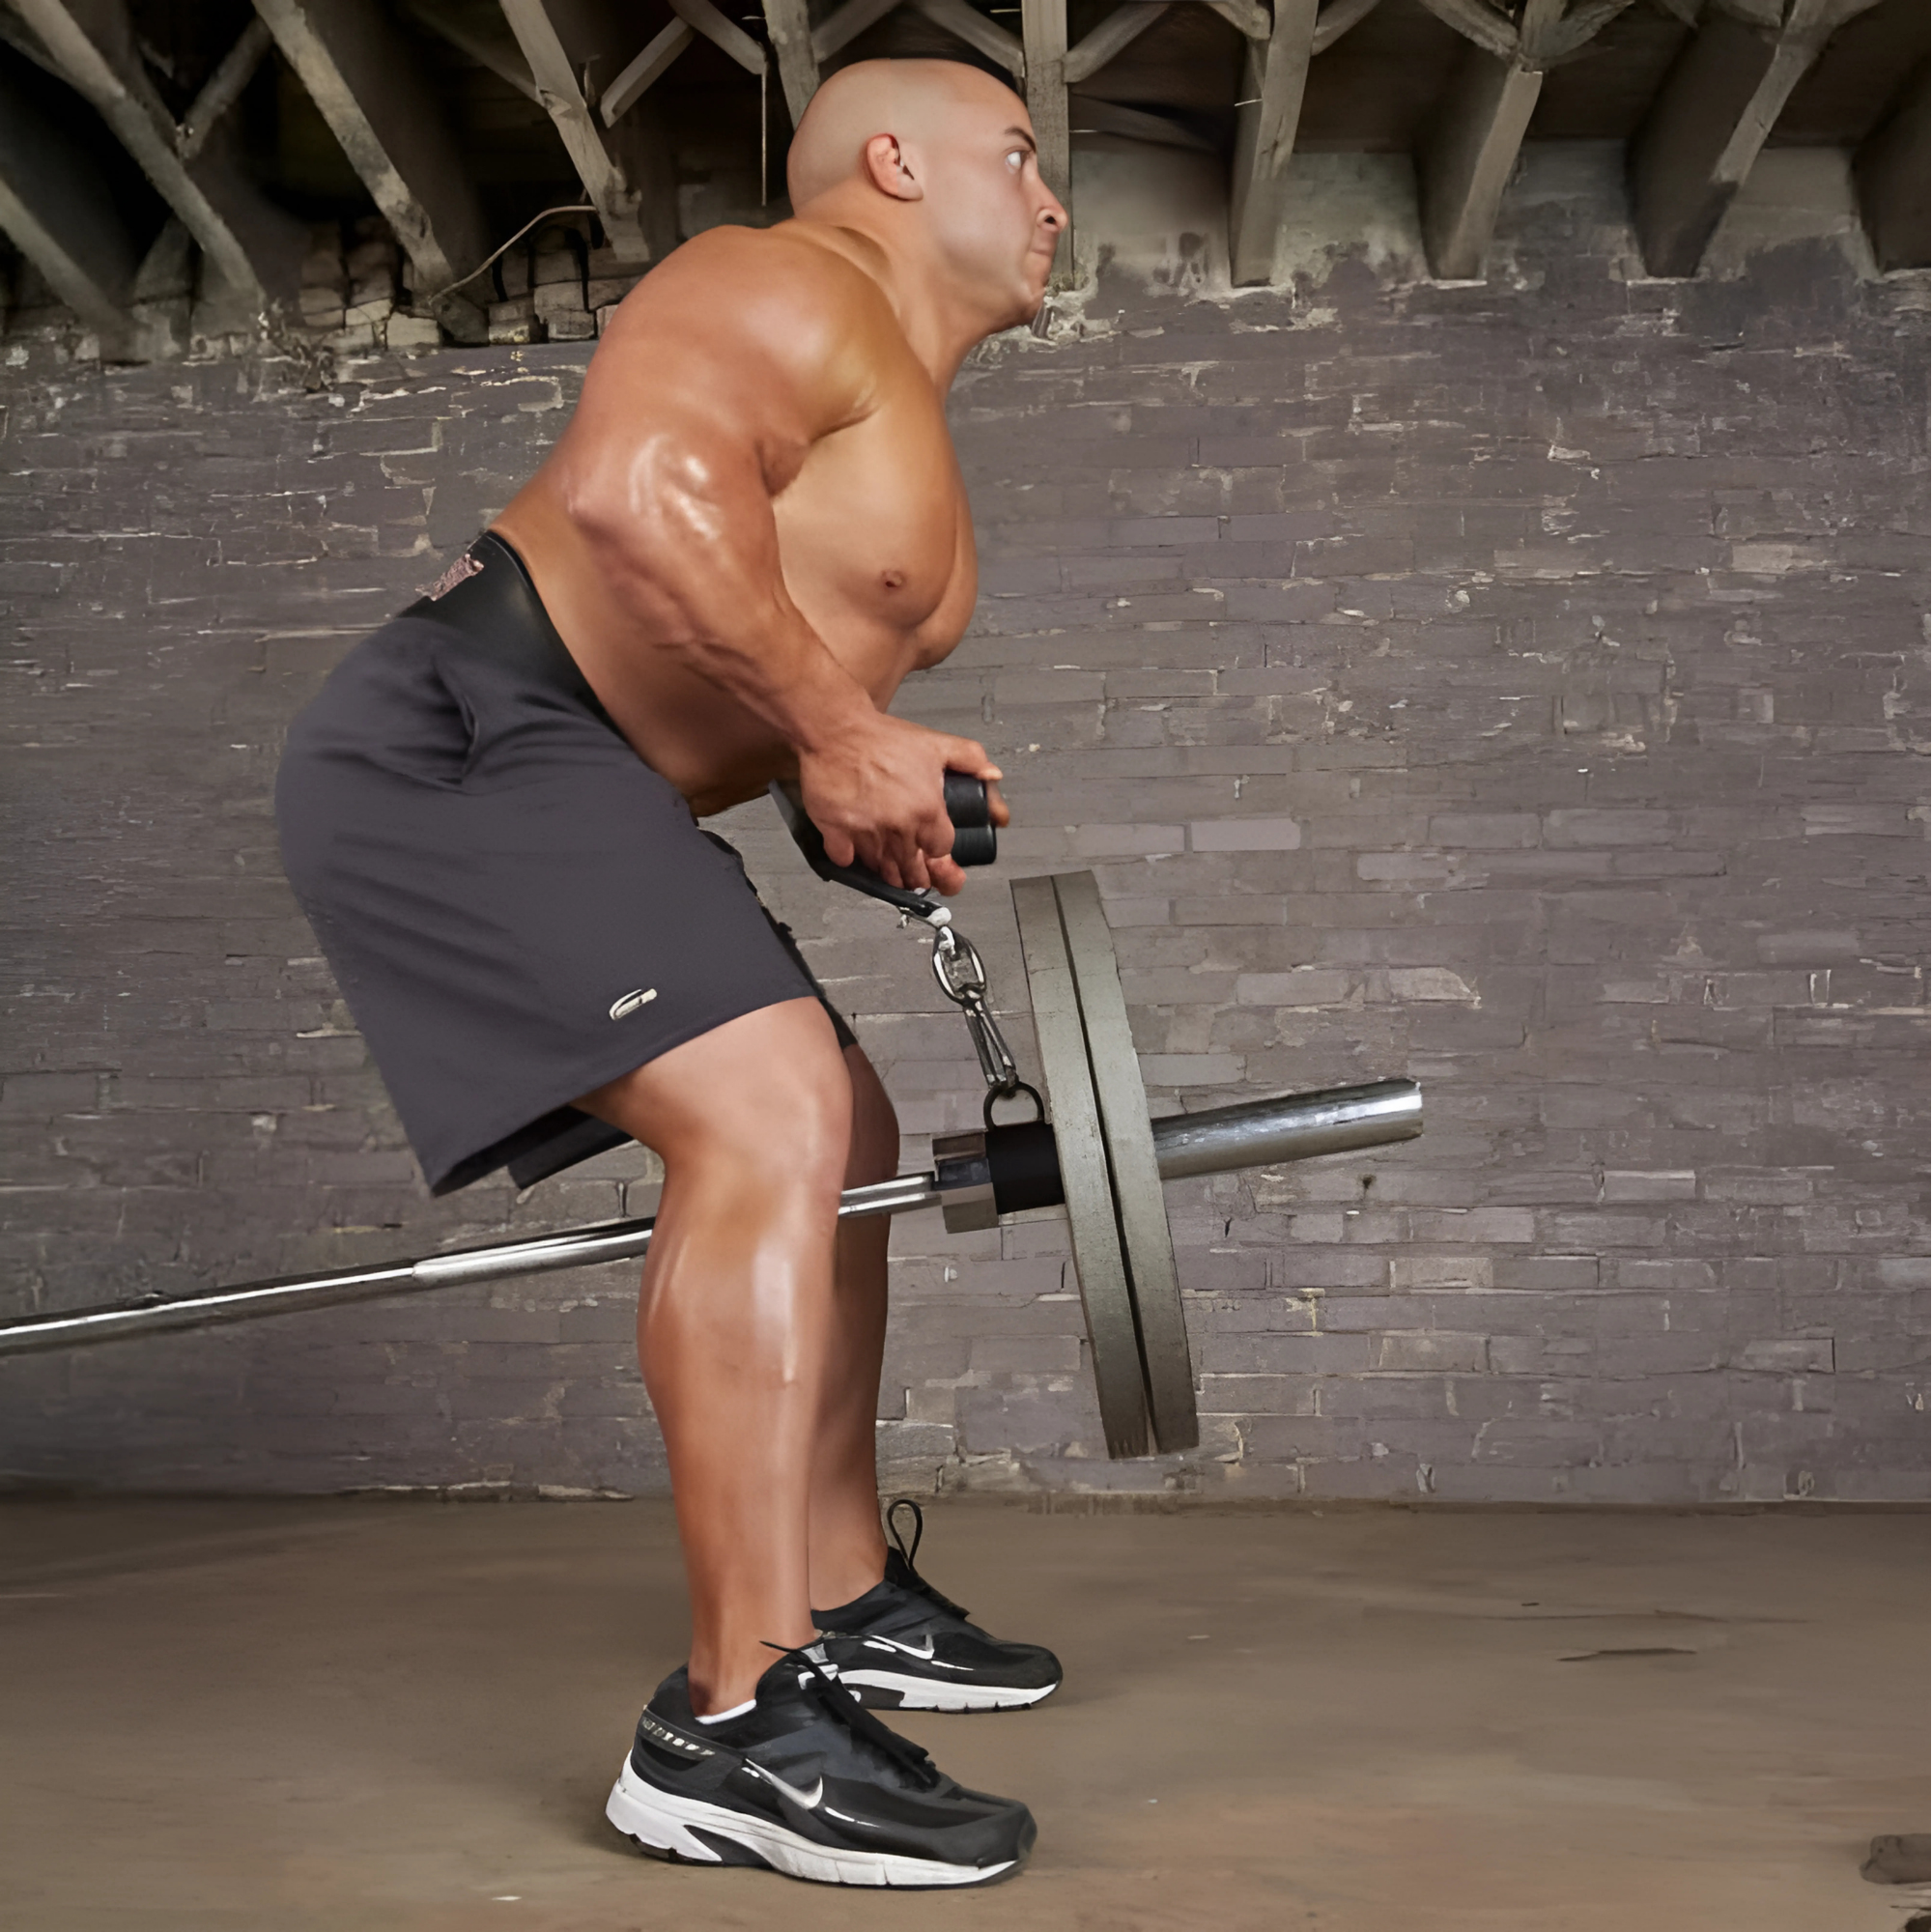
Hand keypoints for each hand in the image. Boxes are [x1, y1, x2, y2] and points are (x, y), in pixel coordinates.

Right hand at [799, 714, 1003, 894]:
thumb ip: (971, 760)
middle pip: (913, 871)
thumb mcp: (936, 744)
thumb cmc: (881, 737)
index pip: (941, 851)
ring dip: (888, 871)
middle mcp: (899, 826)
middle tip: (916, 872)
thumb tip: (992, 775)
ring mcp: (867, 832)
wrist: (836, 728)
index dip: (939, 854)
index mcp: (927, 810)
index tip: (936, 854)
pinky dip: (852, 858)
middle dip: (917, 874)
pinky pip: (847, 860)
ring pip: (882, 870)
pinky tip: (856, 849)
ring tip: (891, 866)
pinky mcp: (836, 831)